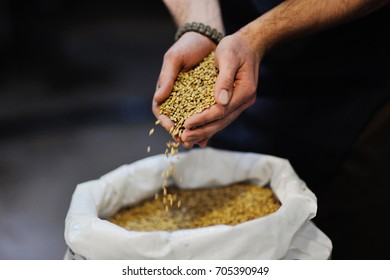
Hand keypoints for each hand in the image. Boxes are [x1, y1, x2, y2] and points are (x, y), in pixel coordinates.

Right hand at [152, 32, 215, 141]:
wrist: (207, 39)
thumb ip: (166, 78)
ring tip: (198, 142)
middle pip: (176, 119)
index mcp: (166, 89)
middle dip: (180, 132)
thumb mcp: (174, 59)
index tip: (172, 129)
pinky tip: (211, 134)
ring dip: (194, 132)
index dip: (165, 121)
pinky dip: (206, 124)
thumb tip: (158, 98)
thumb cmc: (186, 47)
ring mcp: (192, 99)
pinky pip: (205, 114)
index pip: (160, 109)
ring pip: (190, 119)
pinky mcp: (205, 98)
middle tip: (186, 142)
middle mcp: (178, 97)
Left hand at [180, 31, 262, 147]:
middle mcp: (244, 101)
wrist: (248, 45)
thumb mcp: (228, 57)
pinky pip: (221, 118)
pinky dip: (208, 125)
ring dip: (204, 132)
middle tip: (183, 138)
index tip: (186, 123)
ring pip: (221, 123)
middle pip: (221, 121)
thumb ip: (225, 80)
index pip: (221, 111)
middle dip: (201, 130)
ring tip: (187, 140)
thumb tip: (221, 102)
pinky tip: (197, 133)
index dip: (203, 118)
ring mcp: (240, 103)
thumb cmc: (236, 47)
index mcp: (244, 91)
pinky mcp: (234, 103)